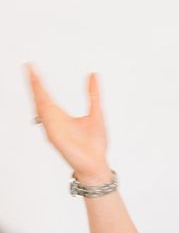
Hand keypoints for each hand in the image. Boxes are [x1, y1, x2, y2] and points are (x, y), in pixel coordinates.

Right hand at [25, 63, 108, 178]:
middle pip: (40, 99)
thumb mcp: (96, 112)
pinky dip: (43, 109)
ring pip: (41, 107)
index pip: (46, 96)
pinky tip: (41, 98)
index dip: (39, 83)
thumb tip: (93, 75)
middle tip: (29, 68)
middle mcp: (54, 122)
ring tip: (33, 76)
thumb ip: (93, 94)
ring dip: (37, 93)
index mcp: (61, 117)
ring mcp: (53, 129)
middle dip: (34, 84)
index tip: (33, 68)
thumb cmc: (95, 144)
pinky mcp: (55, 136)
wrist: (96, 164)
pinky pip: (47, 120)